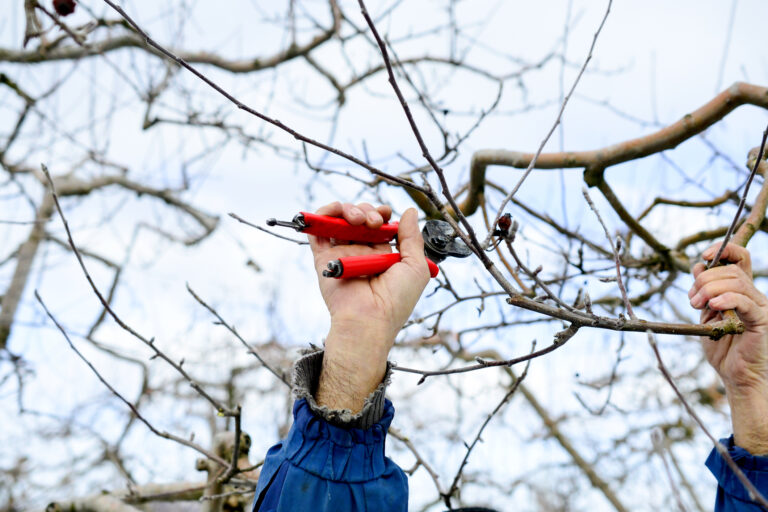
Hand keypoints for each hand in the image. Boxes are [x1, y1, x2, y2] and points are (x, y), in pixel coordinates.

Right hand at [308, 202, 429, 411]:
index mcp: (382, 253)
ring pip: (339, 220)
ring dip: (348, 210)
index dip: (381, 213)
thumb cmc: (396, 300)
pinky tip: (333, 212)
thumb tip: (409, 212)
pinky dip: (322, 215)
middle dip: (367, 211)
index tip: (386, 214)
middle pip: (359, 218)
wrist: (370, 320)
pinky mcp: (323, 257)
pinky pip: (318, 231)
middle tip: (375, 222)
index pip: (379, 224)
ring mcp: (341, 253)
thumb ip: (412, 237)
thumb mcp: (415, 266)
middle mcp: (361, 252)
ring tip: (358, 220)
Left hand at [689, 242, 767, 453]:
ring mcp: (761, 307)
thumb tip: (696, 266)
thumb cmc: (722, 349)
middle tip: (692, 299)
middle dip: (705, 279)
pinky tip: (713, 306)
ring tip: (697, 304)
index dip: (723, 250)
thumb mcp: (706, 316)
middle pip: (731, 269)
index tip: (702, 256)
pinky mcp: (762, 321)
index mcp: (742, 292)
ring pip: (736, 282)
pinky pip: (745, 301)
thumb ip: (702, 292)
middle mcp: (754, 296)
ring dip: (709, 288)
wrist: (736, 378)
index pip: (739, 258)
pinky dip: (726, 298)